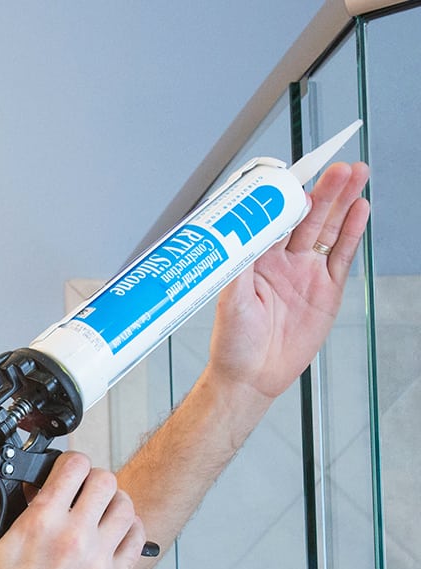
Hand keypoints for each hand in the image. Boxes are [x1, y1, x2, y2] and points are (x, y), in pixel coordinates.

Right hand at [0, 451, 143, 568]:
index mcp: (41, 523)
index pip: (74, 466)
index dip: (69, 461)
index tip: (65, 468)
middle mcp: (74, 539)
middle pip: (106, 481)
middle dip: (92, 478)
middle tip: (82, 488)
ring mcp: (97, 562)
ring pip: (125, 507)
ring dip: (112, 501)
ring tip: (99, 509)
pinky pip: (135, 540)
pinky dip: (127, 528)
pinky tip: (112, 531)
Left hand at [208, 160, 370, 403]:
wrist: (250, 377)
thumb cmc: (231, 342)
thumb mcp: (230, 300)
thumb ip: (240, 266)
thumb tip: (244, 234)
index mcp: (255, 259)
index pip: (275, 217)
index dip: (289, 195)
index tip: (299, 171)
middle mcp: (282, 261)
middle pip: (307, 217)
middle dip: (324, 191)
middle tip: (339, 168)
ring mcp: (305, 273)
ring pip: (327, 230)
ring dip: (341, 203)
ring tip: (355, 176)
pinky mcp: (326, 290)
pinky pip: (341, 256)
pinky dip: (351, 233)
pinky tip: (360, 210)